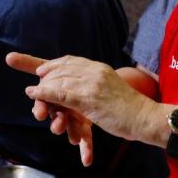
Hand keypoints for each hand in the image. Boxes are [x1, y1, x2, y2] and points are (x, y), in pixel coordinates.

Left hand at [7, 52, 156, 146]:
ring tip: (32, 93)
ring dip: (43, 87)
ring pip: (58, 80)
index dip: (54, 64)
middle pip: (62, 69)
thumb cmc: (130, 109)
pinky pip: (60, 94)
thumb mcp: (111, 90)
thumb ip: (96, 85)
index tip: (41, 68)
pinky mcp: (88, 99)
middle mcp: (94, 72)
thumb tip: (81, 89)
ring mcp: (91, 84)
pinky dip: (44, 93)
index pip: (71, 60)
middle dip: (45, 75)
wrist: (145, 118)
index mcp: (100, 68)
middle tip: (35, 84)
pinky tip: (33, 94)